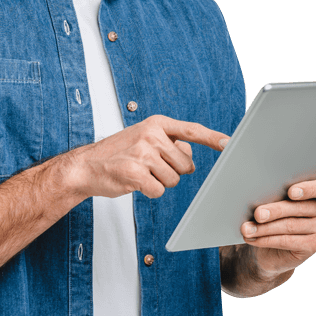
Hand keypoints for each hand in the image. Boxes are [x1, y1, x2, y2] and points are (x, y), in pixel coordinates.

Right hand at [70, 114, 229, 199]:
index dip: (212, 138)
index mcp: (155, 124)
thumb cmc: (118, 154)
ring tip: (139, 172)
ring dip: (159, 182)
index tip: (229, 143)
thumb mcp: (143, 138)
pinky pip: (158, 191)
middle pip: (186, 164)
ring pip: (173, 179)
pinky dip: (148, 192)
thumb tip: (190, 153)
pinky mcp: (135, 172)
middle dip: (172, 172)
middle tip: (150, 167)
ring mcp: (142, 153)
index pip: (191, 130)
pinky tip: (134, 182)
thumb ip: (169, 143)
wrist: (86, 166)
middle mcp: (150, 135)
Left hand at [241, 178, 315, 276]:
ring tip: (246, 229)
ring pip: (290, 225)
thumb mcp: (270, 202)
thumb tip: (254, 197)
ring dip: (264, 228)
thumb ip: (270, 196)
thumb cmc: (270, 215)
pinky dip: (267, 240)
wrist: (270, 246)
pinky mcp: (312, 245)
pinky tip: (253, 239)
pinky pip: (287, 241)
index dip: (308, 189)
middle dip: (274, 211)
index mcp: (314, 191)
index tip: (291, 192)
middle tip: (257, 214)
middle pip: (298, 208)